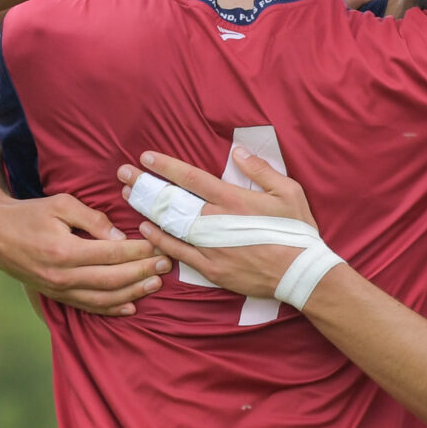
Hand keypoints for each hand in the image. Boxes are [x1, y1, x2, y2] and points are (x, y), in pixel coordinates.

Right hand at [0, 194, 167, 315]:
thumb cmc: (30, 213)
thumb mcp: (61, 204)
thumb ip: (92, 219)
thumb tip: (120, 237)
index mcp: (64, 251)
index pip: (112, 253)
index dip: (138, 251)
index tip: (158, 245)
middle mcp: (62, 276)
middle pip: (113, 279)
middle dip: (143, 272)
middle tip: (166, 264)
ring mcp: (59, 290)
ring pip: (104, 298)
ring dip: (133, 293)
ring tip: (156, 284)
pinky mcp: (56, 296)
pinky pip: (89, 307)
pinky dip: (112, 309)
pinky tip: (131, 306)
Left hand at [117, 147, 318, 300]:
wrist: (301, 274)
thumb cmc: (297, 232)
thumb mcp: (289, 192)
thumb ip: (261, 170)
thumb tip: (239, 153)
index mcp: (233, 200)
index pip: (191, 178)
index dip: (166, 166)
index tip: (146, 158)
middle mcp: (216, 222)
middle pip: (173, 200)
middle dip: (146, 185)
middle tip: (124, 175)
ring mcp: (211, 247)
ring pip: (170, 226)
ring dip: (147, 209)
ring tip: (128, 197)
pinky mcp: (212, 269)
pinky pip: (178, 253)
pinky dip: (160, 240)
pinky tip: (146, 230)